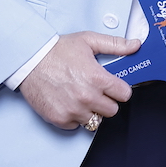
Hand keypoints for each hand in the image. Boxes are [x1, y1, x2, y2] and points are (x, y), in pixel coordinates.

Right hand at [19, 31, 140, 129]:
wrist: (30, 60)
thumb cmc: (58, 50)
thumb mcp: (88, 40)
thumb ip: (115, 44)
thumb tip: (135, 45)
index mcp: (98, 79)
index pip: (124, 94)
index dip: (120, 89)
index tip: (114, 86)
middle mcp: (87, 98)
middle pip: (112, 110)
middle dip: (107, 100)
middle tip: (96, 89)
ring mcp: (73, 111)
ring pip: (95, 120)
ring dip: (91, 110)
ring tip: (81, 95)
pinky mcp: (60, 120)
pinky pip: (77, 126)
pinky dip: (75, 117)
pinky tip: (69, 101)